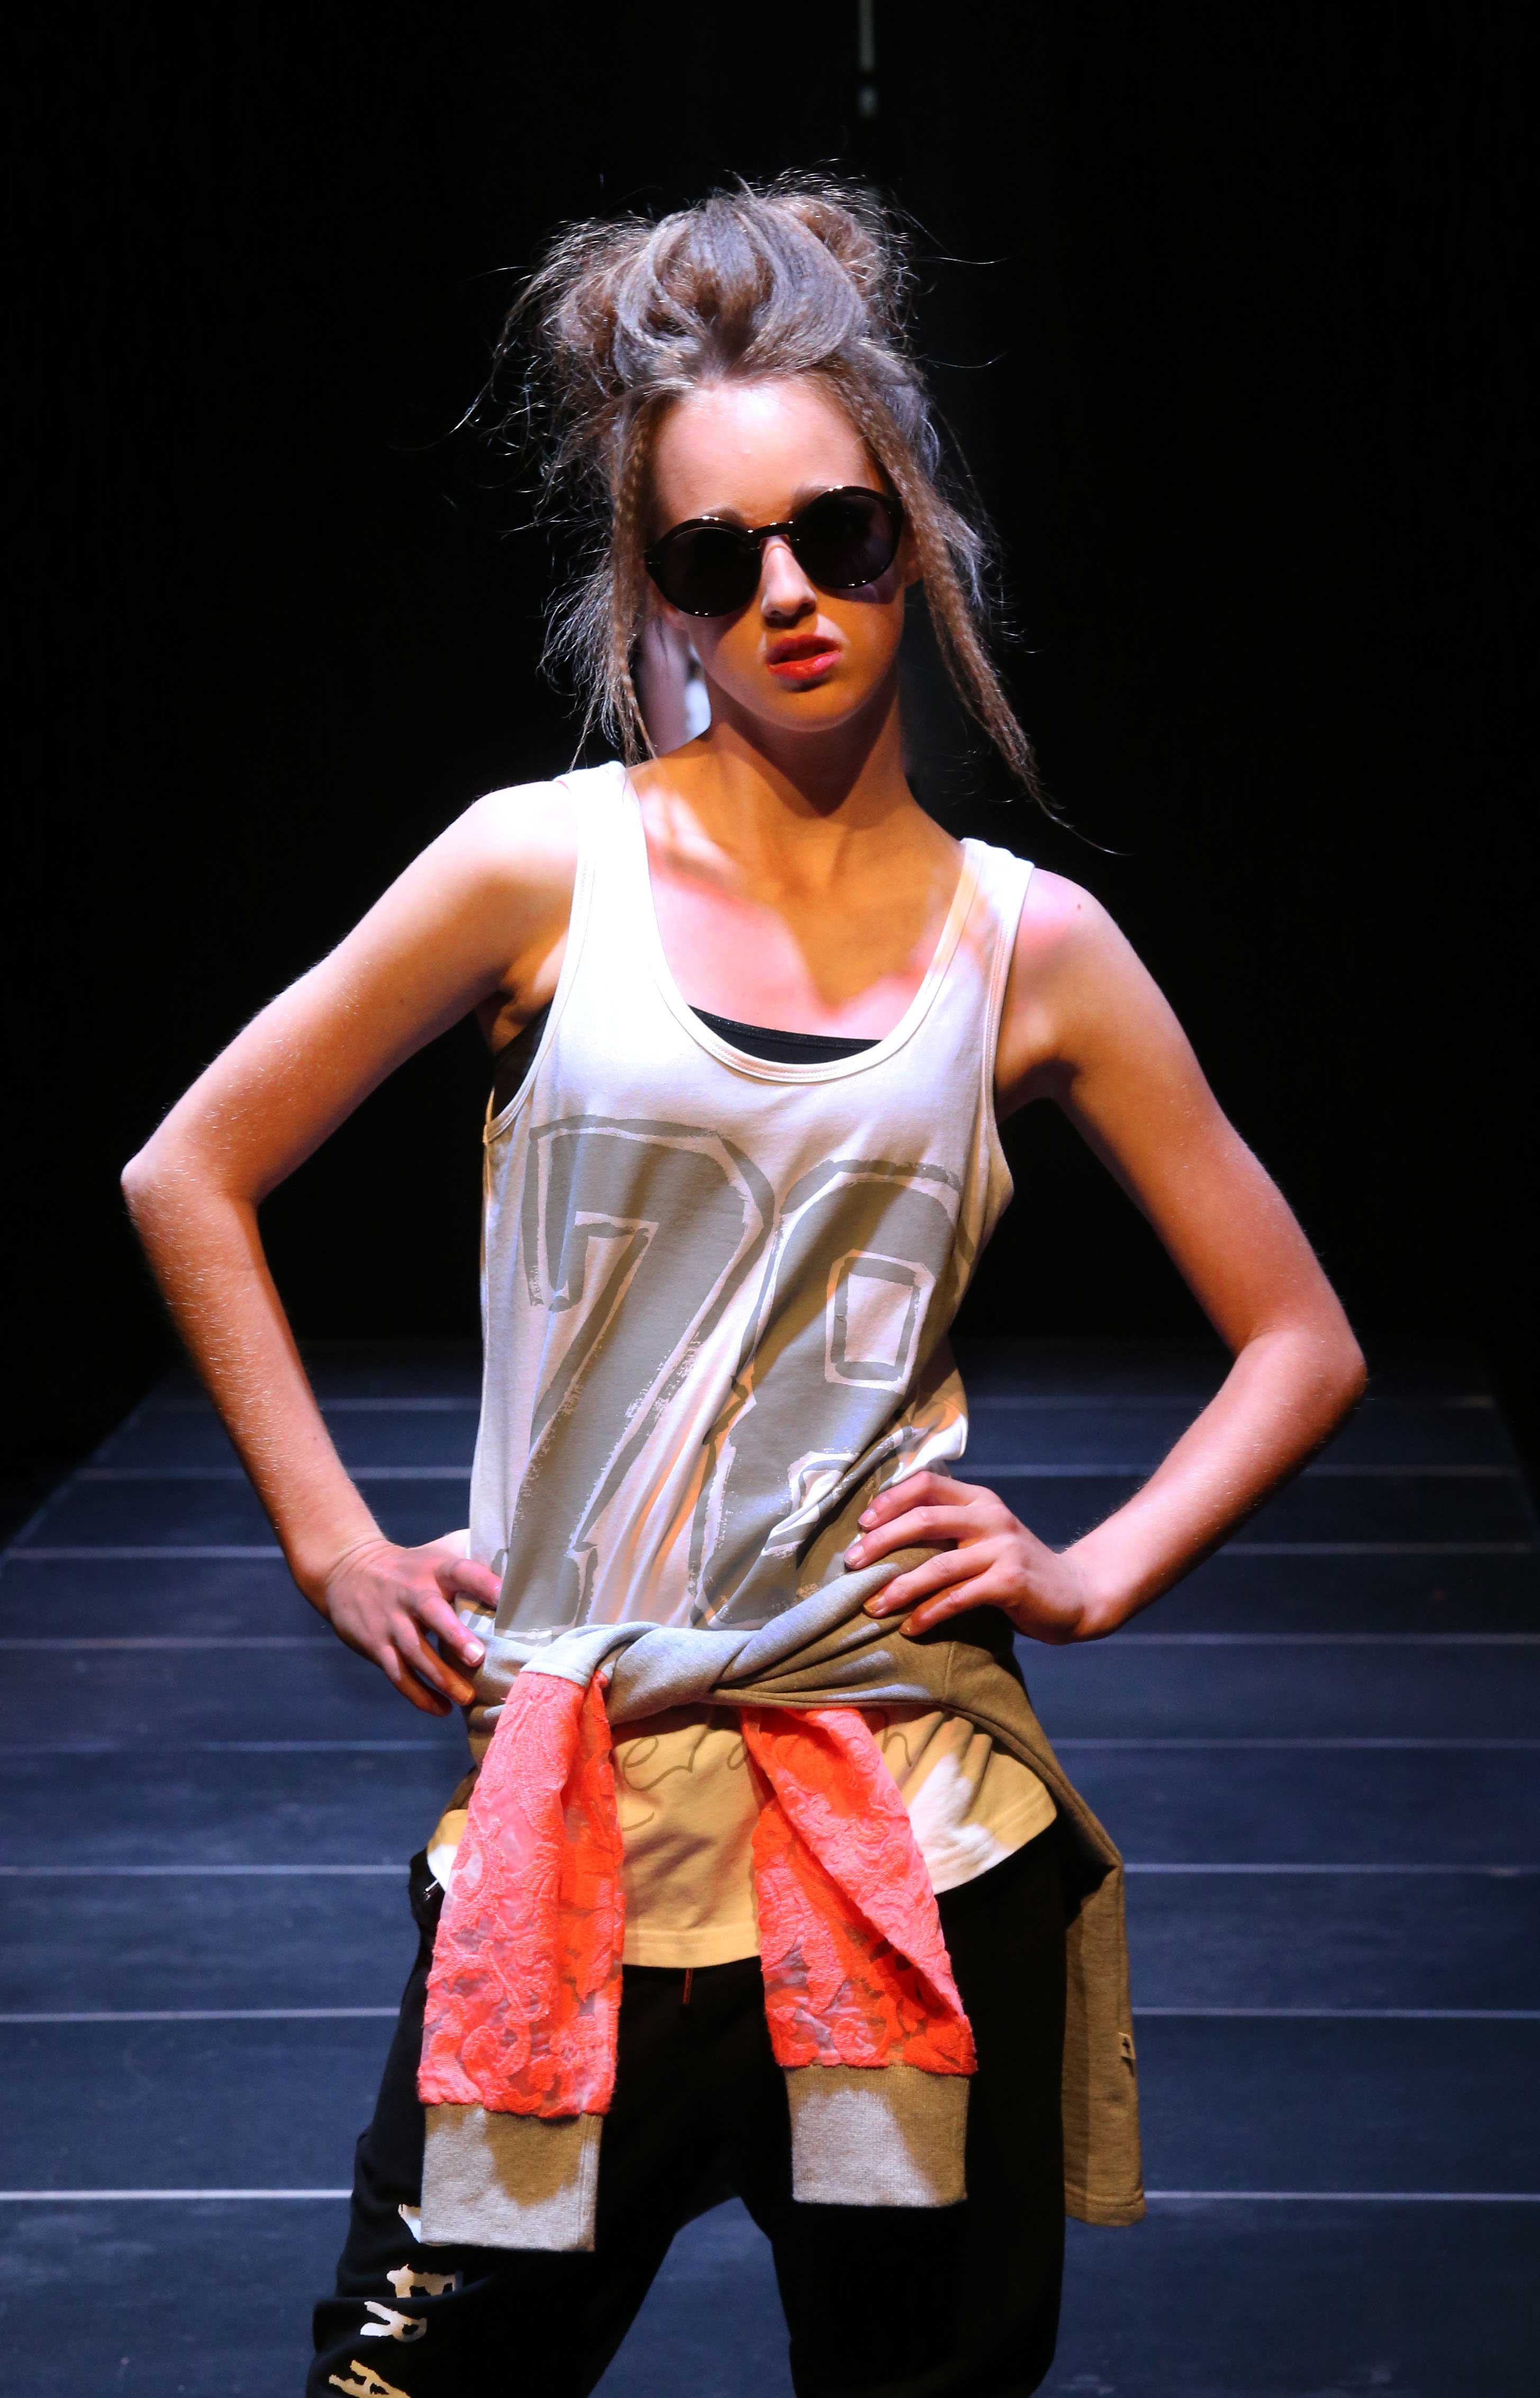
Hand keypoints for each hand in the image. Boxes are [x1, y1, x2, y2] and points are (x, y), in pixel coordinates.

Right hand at [319, 1533, 500, 1714]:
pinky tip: (442, 1709)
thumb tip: (522, 1560)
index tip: (505, 1598)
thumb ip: (474, 1555)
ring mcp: (391, 1620)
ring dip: (440, 1677)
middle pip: (432, 1613)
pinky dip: (419, 1695)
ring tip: (466, 1697)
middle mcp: (412, 1592)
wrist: (348, 1569)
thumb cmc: (412, 1566)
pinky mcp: (376, 1644)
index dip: (483, 1582)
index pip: (462, 1571)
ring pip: (414, 1651)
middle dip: (455, 1636)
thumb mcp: (438, 1551)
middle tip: (478, 1658)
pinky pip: (398, 1674)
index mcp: (435, 1568)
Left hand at [843, 1470, 1111, 1643]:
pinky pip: (958, 1598)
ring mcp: (1003, 1549)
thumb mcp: (985, 1536)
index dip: (890, 1500)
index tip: (861, 1523)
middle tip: (852, 1563)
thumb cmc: (1016, 1568)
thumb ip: (949, 1528)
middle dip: (882, 1542)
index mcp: (980, 1499)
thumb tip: (882, 1535)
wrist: (1075, 1593)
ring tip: (872, 1605)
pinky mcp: (1011, 1582)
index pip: (927, 1483)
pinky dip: (929, 1614)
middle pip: (924, 1519)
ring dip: (899, 1587)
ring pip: (938, 1565)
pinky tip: (911, 1628)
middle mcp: (991, 1517)